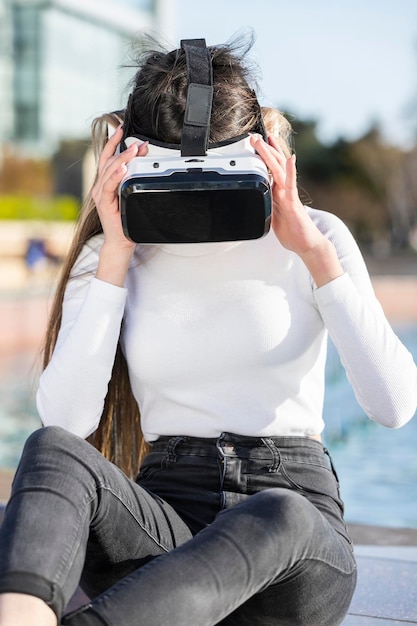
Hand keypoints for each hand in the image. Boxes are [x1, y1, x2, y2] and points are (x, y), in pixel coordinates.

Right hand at [92, 125, 148, 251]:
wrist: (120, 241)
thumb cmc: (126, 220)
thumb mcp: (131, 194)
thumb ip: (134, 176)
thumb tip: (143, 157)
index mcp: (106, 182)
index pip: (108, 156)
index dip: (113, 141)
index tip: (121, 127)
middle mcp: (101, 186)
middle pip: (109, 160)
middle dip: (121, 147)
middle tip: (134, 138)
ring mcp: (100, 194)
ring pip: (109, 170)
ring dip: (122, 158)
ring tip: (133, 150)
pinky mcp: (104, 203)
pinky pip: (109, 186)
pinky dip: (116, 176)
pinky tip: (123, 168)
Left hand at [250, 134, 324, 253]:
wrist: (307, 244)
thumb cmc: (292, 232)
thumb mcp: (273, 217)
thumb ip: (267, 205)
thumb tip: (258, 200)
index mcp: (278, 192)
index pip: (270, 169)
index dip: (264, 155)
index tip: (257, 142)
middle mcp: (284, 190)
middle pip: (274, 165)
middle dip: (265, 149)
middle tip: (255, 135)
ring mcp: (289, 195)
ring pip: (279, 171)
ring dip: (271, 155)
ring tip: (265, 140)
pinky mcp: (293, 203)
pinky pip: (291, 185)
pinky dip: (290, 172)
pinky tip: (290, 160)